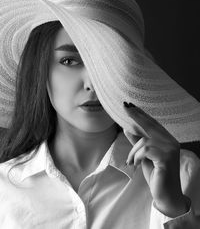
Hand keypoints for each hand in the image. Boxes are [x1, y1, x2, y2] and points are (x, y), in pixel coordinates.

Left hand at [123, 102, 189, 217]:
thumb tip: (126, 129)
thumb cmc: (156, 175)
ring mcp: (170, 149)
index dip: (141, 114)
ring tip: (131, 162)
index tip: (130, 105)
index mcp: (168, 140)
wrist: (166, 196)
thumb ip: (137, 142)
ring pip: (144, 141)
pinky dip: (136, 157)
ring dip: (133, 152)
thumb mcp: (143, 156)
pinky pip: (145, 150)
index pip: (153, 123)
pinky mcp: (166, 158)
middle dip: (136, 115)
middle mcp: (171, 142)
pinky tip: (135, 165)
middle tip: (125, 106)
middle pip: (150, 125)